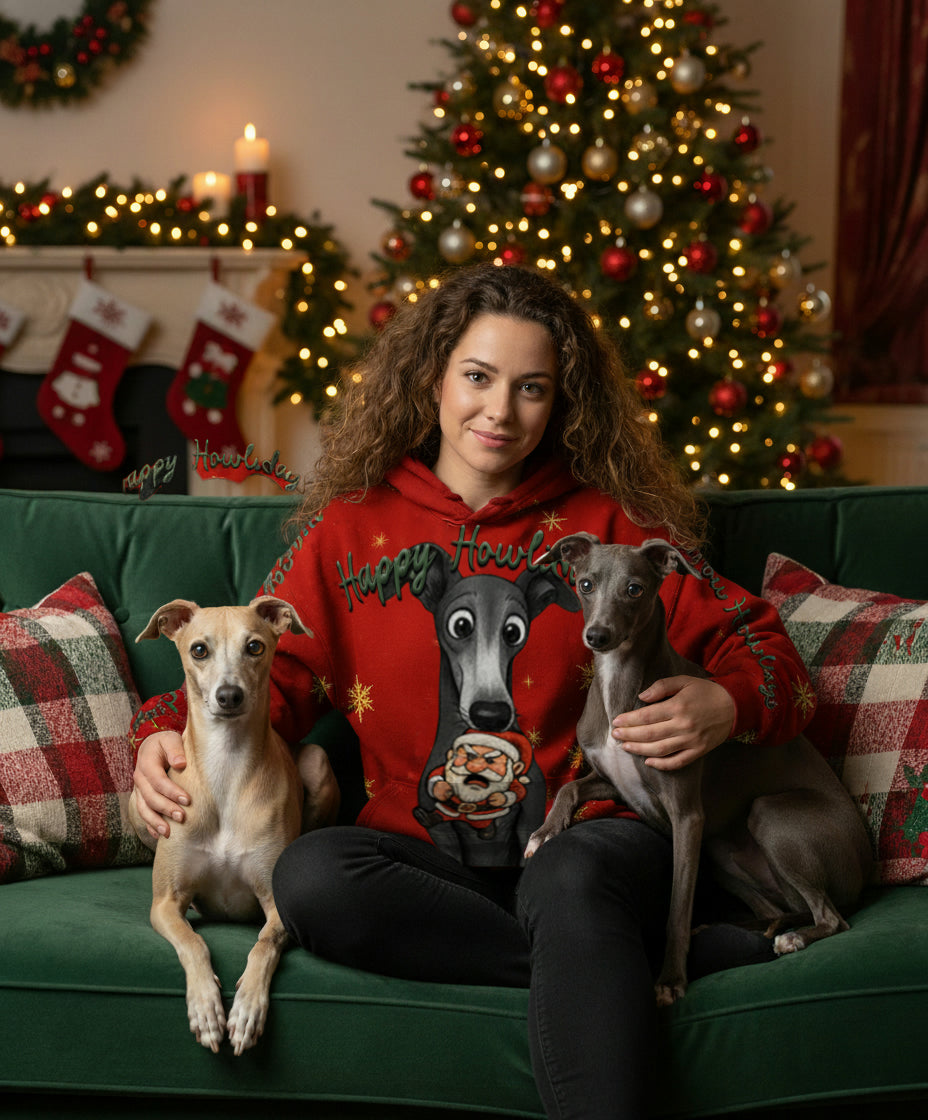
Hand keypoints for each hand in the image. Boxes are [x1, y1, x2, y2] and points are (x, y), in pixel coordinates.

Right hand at [133, 731, 188, 838]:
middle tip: (182, 817)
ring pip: (143, 808)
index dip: (172, 791)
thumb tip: (180, 764)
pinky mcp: (142, 797)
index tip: (187, 800)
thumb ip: (175, 749)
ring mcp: (139, 789)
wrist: (153, 746)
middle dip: (166, 808)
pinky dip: (149, 825)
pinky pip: (143, 813)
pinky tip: (158, 835)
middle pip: (150, 797)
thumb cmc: (166, 743)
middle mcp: (140, 778)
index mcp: (147, 763)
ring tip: (167, 833)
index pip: (158, 780)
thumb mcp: (171, 739)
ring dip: (155, 822)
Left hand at [611, 676, 734, 771]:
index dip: (629, 720)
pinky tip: (648, 762)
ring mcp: (691, 741)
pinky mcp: (699, 751)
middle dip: (629, 735)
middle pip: (649, 734)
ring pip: (660, 750)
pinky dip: (662, 765)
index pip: (647, 716)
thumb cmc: (706, 691)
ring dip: (639, 750)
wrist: (735, 706)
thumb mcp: (684, 681)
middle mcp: (684, 725)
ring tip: (625, 746)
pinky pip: (678, 762)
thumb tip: (641, 697)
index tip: (616, 721)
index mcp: (678, 706)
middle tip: (615, 735)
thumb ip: (661, 687)